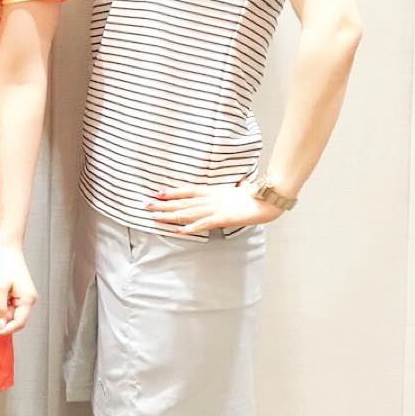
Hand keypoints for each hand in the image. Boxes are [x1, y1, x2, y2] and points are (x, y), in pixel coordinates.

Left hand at [0, 243, 37, 337]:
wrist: (8, 248)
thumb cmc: (5, 265)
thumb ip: (0, 308)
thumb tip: (0, 325)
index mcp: (28, 299)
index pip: (19, 322)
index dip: (6, 330)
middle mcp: (30, 299)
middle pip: (16, 318)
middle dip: (3, 317)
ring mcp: (26, 296)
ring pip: (12, 311)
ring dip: (2, 308)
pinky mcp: (20, 292)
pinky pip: (11, 304)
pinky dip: (3, 302)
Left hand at [144, 182, 282, 234]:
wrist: (269, 197)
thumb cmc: (258, 195)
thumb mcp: (242, 190)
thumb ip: (236, 189)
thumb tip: (241, 184)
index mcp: (215, 191)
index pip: (188, 190)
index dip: (172, 192)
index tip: (157, 193)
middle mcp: (211, 199)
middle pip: (182, 201)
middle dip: (163, 204)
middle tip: (145, 205)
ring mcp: (216, 208)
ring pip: (187, 212)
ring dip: (169, 215)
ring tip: (153, 217)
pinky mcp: (223, 218)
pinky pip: (203, 223)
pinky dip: (190, 227)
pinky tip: (178, 231)